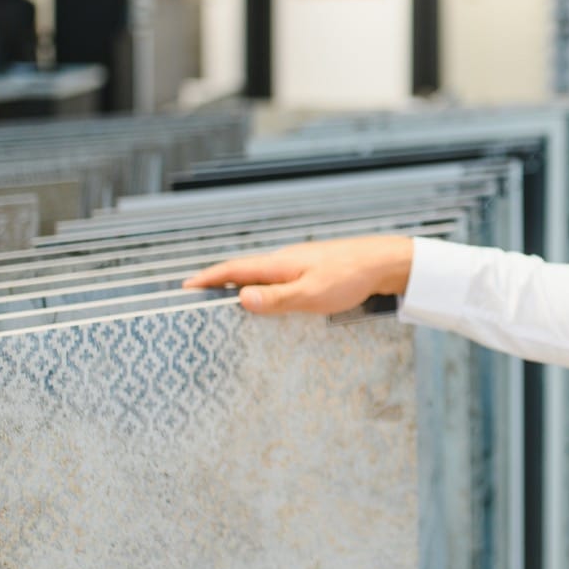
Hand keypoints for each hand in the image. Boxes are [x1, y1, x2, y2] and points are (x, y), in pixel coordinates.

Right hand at [183, 235, 414, 314]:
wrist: (384, 263)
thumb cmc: (350, 277)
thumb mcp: (312, 294)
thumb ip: (277, 299)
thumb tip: (240, 299)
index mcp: (279, 265)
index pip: (233, 270)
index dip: (207, 278)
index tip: (184, 288)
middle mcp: (284, 262)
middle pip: (243, 272)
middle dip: (218, 285)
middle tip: (196, 301)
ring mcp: (298, 265)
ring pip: (261, 278)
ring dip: (241, 289)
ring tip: (225, 307)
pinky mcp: (312, 272)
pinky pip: (278, 282)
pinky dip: (264, 292)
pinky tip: (268, 305)